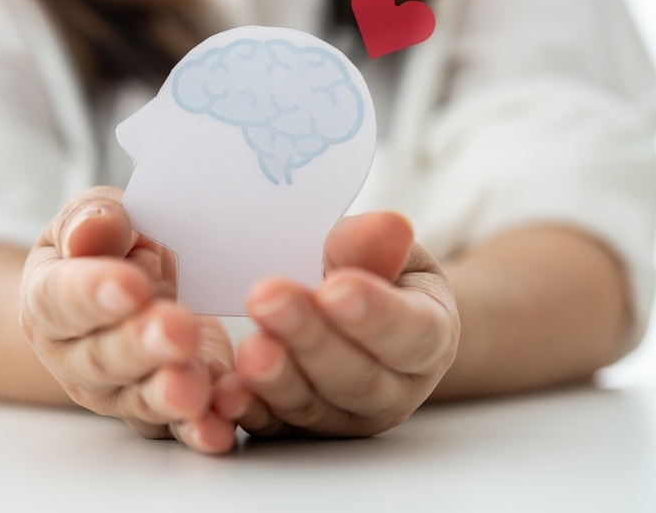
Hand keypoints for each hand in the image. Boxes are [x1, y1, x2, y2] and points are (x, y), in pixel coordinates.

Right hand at [18, 187, 236, 452]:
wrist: (126, 290)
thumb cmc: (110, 247)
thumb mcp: (96, 217)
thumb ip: (92, 220)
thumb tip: (91, 229)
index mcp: (47, 298)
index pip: (62, 299)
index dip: (94, 293)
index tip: (132, 285)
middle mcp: (71, 356)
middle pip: (100, 358)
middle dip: (140, 345)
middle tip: (177, 330)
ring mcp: (113, 391)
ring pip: (137, 398)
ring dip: (167, 393)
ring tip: (194, 385)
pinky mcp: (157, 413)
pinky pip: (177, 427)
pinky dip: (199, 430)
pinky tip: (217, 428)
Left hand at [213, 212, 458, 437]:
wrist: (359, 314)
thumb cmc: (374, 276)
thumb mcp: (384, 251)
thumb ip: (376, 245)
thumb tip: (389, 226)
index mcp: (428, 337)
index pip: (411, 332)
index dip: (375, 314)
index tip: (335, 289)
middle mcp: (395, 388)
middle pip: (358, 377)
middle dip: (310, 339)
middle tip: (268, 300)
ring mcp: (349, 416)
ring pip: (316, 406)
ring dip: (278, 379)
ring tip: (251, 348)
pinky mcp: (303, 429)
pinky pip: (275, 427)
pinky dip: (250, 411)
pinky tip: (227, 393)